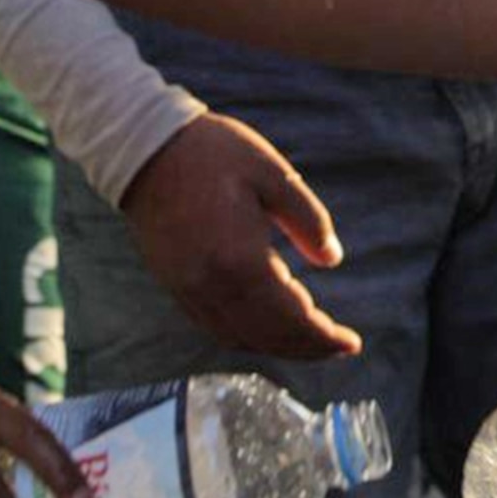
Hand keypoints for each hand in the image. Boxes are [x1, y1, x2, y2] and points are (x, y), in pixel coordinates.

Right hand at [119, 113, 359, 361]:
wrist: (144, 149)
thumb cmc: (212, 153)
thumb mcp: (273, 174)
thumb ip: (308, 221)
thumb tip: (333, 258)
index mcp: (241, 259)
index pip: (291, 317)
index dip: (324, 337)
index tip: (352, 343)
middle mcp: (212, 285)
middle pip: (267, 337)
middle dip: (307, 348)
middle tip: (339, 347)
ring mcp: (189, 290)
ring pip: (240, 339)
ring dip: (278, 347)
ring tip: (310, 341)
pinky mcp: (175, 285)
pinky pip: (216, 327)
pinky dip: (248, 337)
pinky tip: (267, 327)